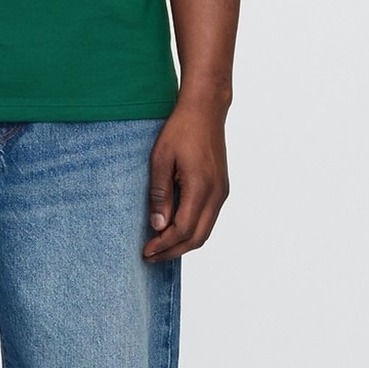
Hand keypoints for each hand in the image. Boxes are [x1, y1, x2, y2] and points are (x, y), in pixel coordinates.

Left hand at [143, 95, 229, 260]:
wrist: (206, 110)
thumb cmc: (181, 130)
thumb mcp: (160, 160)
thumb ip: (160, 194)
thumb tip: (158, 226)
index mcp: (201, 187)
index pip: (183, 229)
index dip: (164, 245)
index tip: (146, 251)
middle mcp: (216, 194)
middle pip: (198, 238)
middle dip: (173, 251)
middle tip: (151, 257)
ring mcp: (222, 192)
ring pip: (206, 231)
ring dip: (183, 244)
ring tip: (160, 248)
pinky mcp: (222, 189)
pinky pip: (209, 219)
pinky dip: (192, 231)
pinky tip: (175, 230)